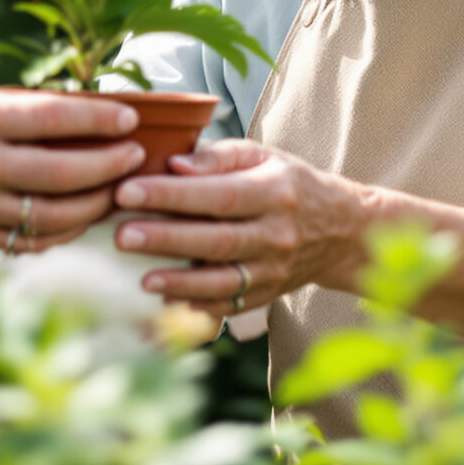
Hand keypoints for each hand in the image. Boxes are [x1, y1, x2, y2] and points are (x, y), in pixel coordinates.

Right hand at [0, 92, 146, 252]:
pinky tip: (83, 214)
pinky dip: (67, 229)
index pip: (52, 118)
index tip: (130, 118)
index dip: (99, 118)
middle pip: (62, 173)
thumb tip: (92, 114)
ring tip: (117, 189)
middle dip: (110, 165)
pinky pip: (34, 241)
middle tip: (135, 157)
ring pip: (55, 215)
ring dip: (96, 203)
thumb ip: (26, 109)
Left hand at [110, 139, 375, 314]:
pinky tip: (167, 305)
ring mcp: (274, 270)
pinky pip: (231, 306)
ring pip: (224, 281)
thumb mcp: (263, 156)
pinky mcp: (267, 294)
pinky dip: (199, 308)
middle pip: (217, 239)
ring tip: (141, 279)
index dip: (172, 194)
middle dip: (166, 239)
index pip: (218, 194)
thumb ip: (217, 157)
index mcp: (273, 192)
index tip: (128, 191)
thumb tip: (173, 163)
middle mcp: (276, 234)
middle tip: (121, 235)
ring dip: (180, 282)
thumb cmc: (289, 184)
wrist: (341, 230)